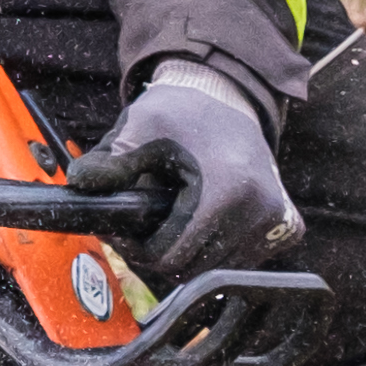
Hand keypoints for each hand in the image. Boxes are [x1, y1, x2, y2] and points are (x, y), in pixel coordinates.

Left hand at [74, 61, 300, 286]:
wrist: (228, 96)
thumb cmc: (182, 112)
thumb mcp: (140, 129)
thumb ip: (111, 163)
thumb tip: (78, 183)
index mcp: (229, 190)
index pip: (173, 256)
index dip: (140, 250)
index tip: (126, 233)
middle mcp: (261, 210)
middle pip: (195, 269)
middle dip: (162, 253)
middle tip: (142, 228)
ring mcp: (278, 221)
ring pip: (217, 270)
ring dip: (191, 253)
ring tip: (171, 219)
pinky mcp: (287, 225)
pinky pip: (241, 260)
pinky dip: (217, 250)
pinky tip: (202, 222)